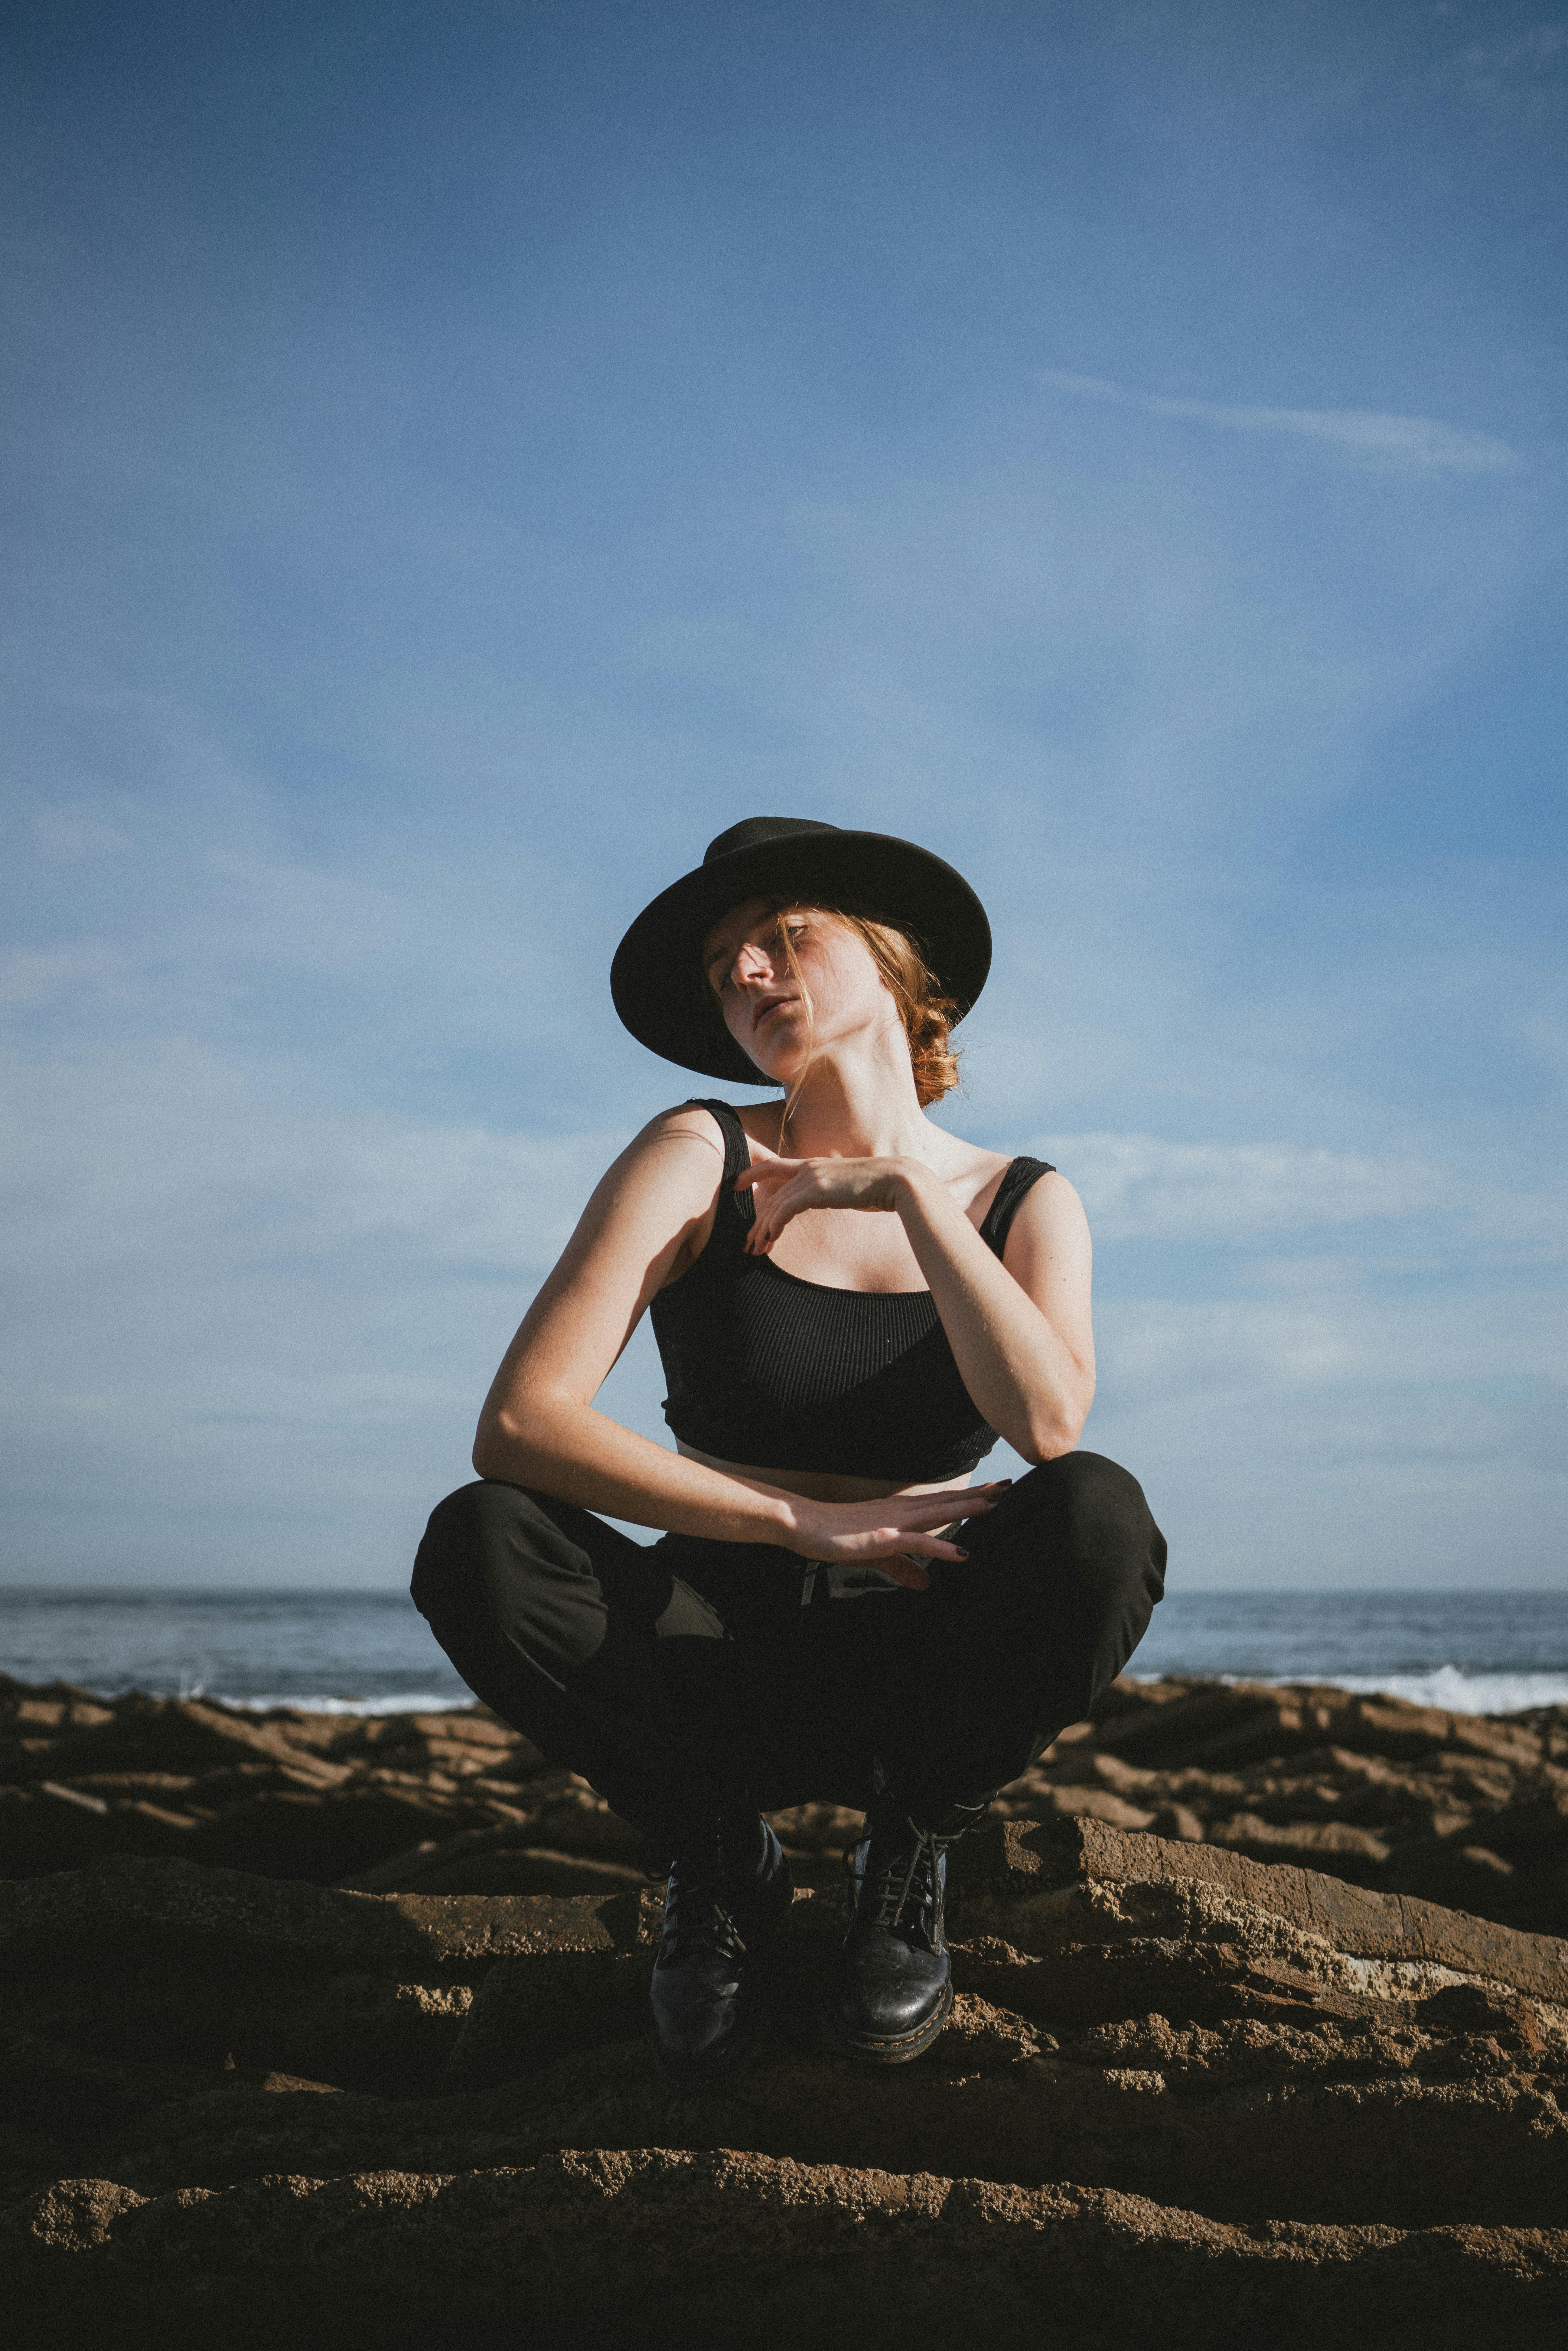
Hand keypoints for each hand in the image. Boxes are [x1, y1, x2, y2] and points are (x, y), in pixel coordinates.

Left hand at [734, 1148, 916, 1254]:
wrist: (895, 1180)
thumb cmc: (876, 1186)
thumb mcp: (844, 1186)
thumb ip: (828, 1191)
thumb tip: (824, 1200)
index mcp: (813, 1165)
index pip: (774, 1166)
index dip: (752, 1173)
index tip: (736, 1184)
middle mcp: (808, 1168)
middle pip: (771, 1194)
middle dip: (757, 1219)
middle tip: (748, 1241)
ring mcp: (812, 1178)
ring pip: (775, 1204)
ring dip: (763, 1229)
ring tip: (756, 1247)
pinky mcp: (817, 1191)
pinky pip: (786, 1210)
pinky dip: (775, 1224)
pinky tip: (771, 1237)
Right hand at [782, 1480, 1011, 1590]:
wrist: (804, 1524)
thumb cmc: (837, 1537)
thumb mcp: (878, 1556)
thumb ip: (904, 1568)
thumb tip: (927, 1584)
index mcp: (901, 1512)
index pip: (942, 1502)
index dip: (970, 1497)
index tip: (996, 1491)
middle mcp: (902, 1511)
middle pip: (948, 1501)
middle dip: (980, 1496)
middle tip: (1011, 1486)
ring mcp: (893, 1522)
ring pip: (938, 1514)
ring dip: (968, 1509)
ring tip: (996, 1504)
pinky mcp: (883, 1537)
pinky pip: (918, 1543)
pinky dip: (941, 1547)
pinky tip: (963, 1552)